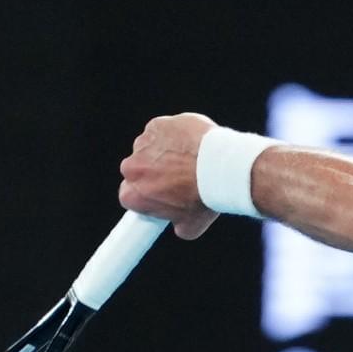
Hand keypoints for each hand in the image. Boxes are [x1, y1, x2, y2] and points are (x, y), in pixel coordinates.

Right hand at [118, 113, 220, 240]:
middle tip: (180, 176)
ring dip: (164, 152)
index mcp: (133, 195)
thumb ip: (176, 225)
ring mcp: (142, 144)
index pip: (130, 195)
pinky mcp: (157, 126)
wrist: (222, 169)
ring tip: (190, 159)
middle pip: (137, 170)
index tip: (159, 193)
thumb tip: (177, 224)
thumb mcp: (191, 226)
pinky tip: (191, 143)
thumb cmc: (207, 198)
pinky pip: (162, 131)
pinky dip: (174, 135)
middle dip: (154, 173)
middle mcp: (131, 168)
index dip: (147, 194)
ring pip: (149, 148)